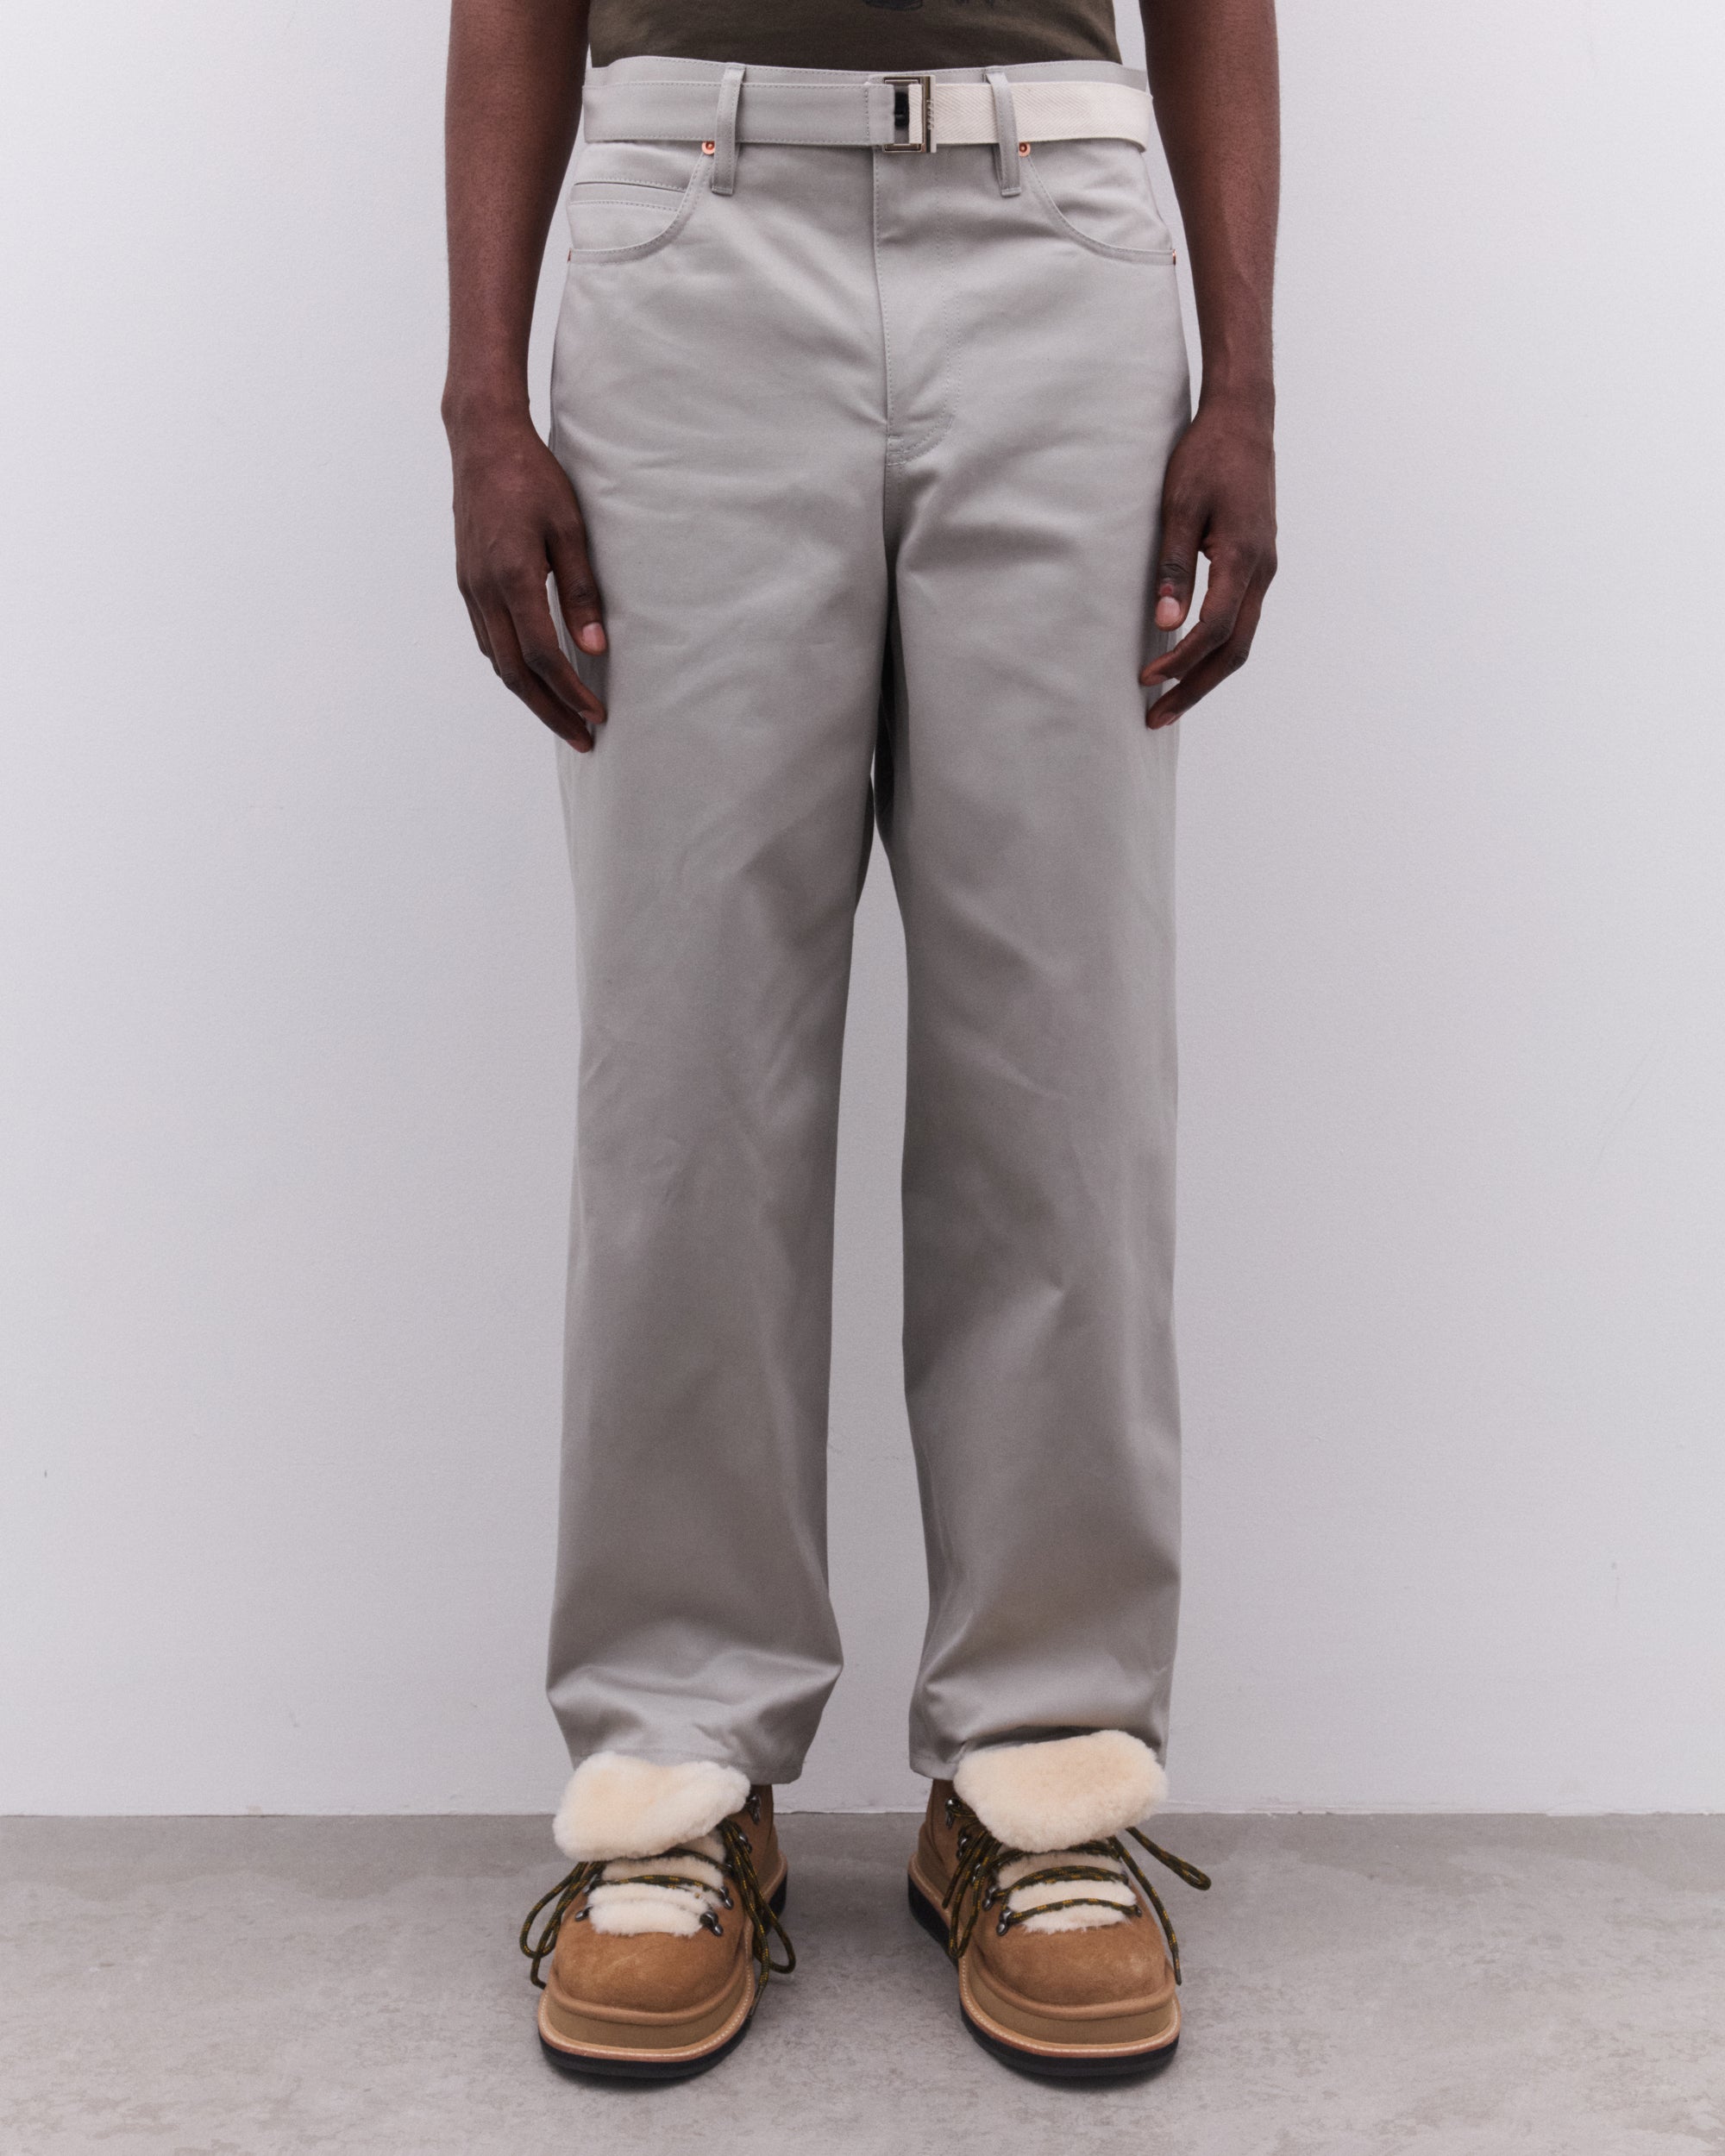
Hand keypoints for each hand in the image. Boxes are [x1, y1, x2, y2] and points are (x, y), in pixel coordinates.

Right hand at [448, 410, 607, 749]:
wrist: (482, 440)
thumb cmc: (532, 476)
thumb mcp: (571, 528)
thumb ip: (581, 591)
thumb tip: (595, 649)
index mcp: (513, 578)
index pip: (543, 656)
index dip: (571, 693)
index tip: (597, 716)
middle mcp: (484, 590)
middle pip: (515, 673)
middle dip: (550, 711)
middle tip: (582, 739)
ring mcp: (470, 587)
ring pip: (496, 661)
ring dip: (530, 695)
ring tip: (562, 716)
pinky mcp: (467, 581)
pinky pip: (486, 639)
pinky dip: (511, 667)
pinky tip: (533, 675)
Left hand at [1140, 392, 1276, 727]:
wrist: (1244, 420)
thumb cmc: (1207, 456)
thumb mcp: (1180, 507)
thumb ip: (1173, 566)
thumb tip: (1164, 622)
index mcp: (1244, 558)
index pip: (1214, 629)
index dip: (1180, 660)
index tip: (1146, 678)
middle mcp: (1263, 570)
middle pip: (1235, 650)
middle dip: (1195, 687)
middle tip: (1156, 716)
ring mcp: (1265, 568)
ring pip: (1242, 640)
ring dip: (1207, 675)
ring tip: (1170, 700)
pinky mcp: (1257, 563)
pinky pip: (1241, 619)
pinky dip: (1217, 649)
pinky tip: (1190, 659)